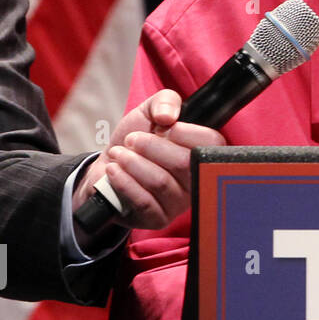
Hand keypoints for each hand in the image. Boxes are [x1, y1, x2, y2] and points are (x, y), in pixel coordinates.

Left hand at [71, 89, 224, 229]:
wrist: (107, 168)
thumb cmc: (136, 141)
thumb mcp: (150, 112)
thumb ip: (165, 101)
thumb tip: (169, 116)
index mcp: (202, 153)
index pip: (211, 143)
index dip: (185, 132)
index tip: (163, 125)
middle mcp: (197, 180)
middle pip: (182, 163)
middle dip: (151, 146)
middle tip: (132, 139)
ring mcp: (180, 202)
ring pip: (160, 182)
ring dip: (132, 163)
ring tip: (118, 154)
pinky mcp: (159, 219)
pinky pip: (144, 201)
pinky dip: (124, 181)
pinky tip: (113, 171)